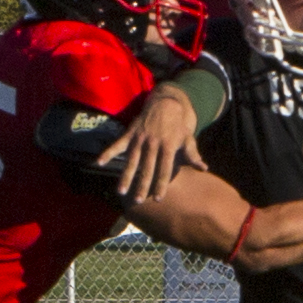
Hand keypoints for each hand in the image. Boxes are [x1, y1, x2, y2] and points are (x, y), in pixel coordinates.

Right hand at [94, 83, 207, 201]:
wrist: (166, 102)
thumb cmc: (178, 125)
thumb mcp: (188, 138)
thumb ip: (193, 154)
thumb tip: (204, 168)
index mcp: (168, 146)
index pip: (164, 168)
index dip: (161, 184)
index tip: (158, 198)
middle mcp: (153, 143)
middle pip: (147, 168)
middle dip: (142, 185)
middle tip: (138, 200)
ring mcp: (140, 138)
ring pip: (132, 160)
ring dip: (126, 176)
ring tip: (121, 191)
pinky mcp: (130, 133)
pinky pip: (118, 144)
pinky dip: (108, 152)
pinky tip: (99, 163)